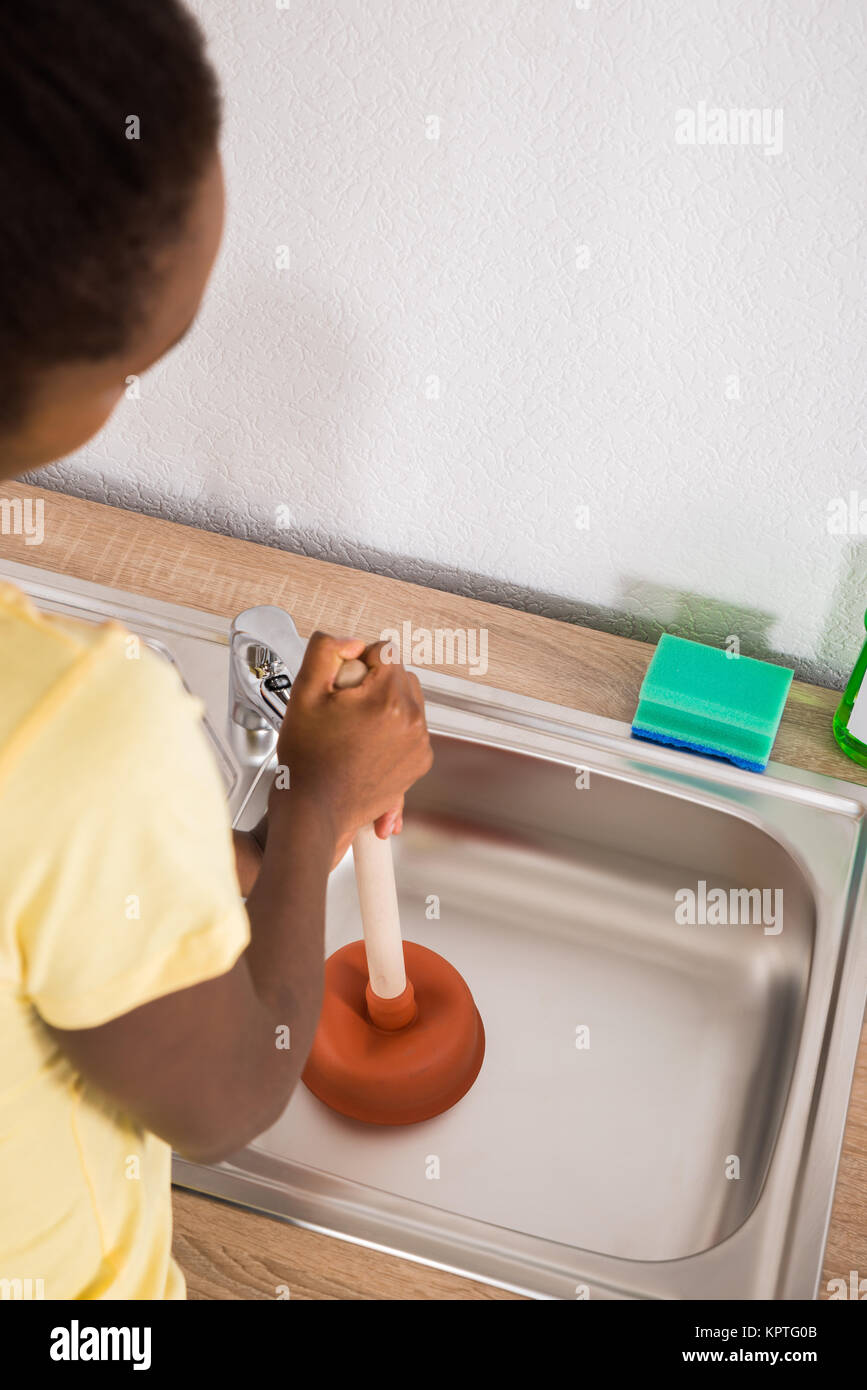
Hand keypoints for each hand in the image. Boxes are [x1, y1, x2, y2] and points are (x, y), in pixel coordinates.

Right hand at [269, 632, 431, 859]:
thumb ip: (325, 651)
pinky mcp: (419, 763)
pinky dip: (391, 732)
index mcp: (388, 699)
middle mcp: (412, 721)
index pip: (385, 651)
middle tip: (344, 709)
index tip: (341, 687)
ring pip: (406, 702)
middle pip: (400, 675)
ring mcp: (419, 745)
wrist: (315, 811)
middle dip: (373, 684)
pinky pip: (410, 730)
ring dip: (383, 706)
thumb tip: (349, 641)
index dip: (356, 663)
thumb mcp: (304, 693)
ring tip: (352, 731)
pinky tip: (363, 747)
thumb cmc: (308, 761)